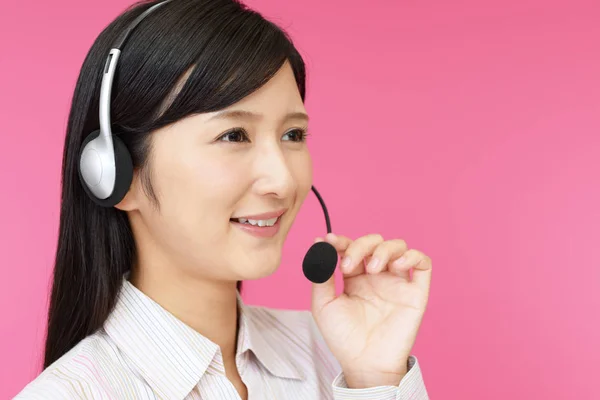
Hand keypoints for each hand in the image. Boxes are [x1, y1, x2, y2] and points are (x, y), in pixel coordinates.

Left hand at [310, 233, 431, 388]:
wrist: (363, 363)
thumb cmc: (343, 337)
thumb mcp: (323, 304)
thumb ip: (321, 275)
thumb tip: (318, 244)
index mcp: (355, 277)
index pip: (351, 247)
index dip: (341, 240)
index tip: (329, 241)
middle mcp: (377, 276)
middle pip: (374, 242)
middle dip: (360, 245)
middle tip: (348, 265)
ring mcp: (396, 282)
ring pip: (398, 246)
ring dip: (384, 249)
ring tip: (373, 268)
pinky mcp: (415, 292)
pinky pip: (423, 263)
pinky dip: (412, 255)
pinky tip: (397, 265)